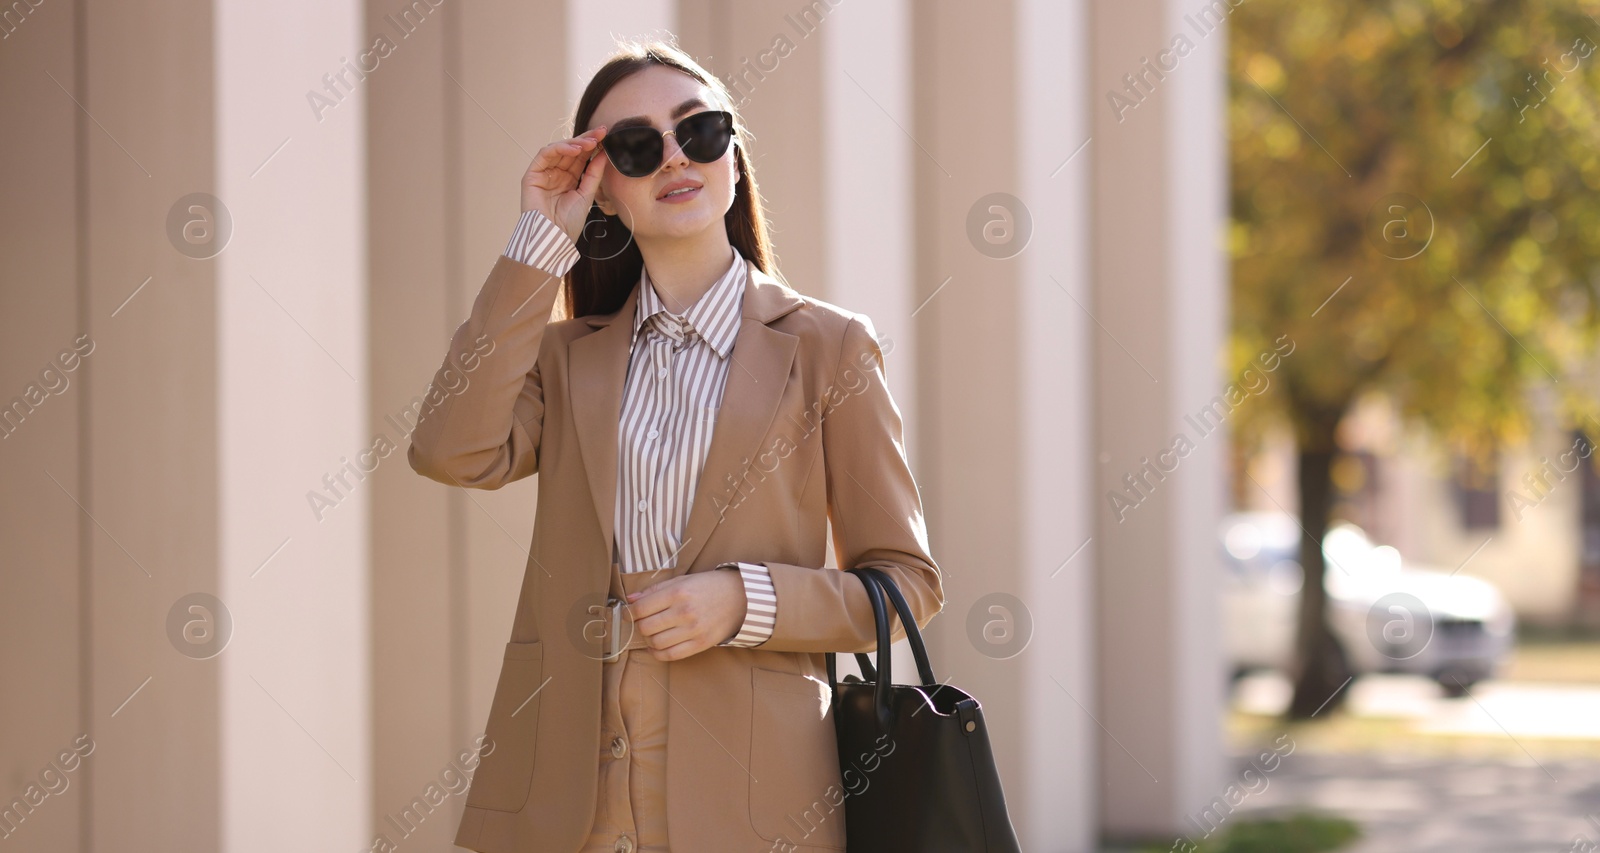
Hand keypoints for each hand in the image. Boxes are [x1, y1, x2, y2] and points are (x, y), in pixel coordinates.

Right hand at [520, 126, 608, 242]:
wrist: (554, 237)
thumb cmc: (569, 222)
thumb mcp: (587, 194)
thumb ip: (594, 173)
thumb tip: (603, 152)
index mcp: (570, 179)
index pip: (581, 157)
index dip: (593, 145)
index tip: (607, 136)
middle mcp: (556, 174)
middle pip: (571, 150)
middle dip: (587, 139)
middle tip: (602, 132)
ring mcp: (544, 173)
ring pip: (559, 149)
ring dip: (575, 143)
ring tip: (590, 142)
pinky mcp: (532, 174)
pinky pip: (545, 154)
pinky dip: (560, 148)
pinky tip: (574, 149)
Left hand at [624, 569, 746, 661]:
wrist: (742, 597)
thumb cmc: (709, 586)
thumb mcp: (682, 580)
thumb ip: (655, 590)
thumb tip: (630, 600)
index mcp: (678, 593)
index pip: (641, 608)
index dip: (630, 613)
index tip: (629, 613)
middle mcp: (684, 612)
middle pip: (646, 627)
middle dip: (639, 626)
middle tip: (644, 621)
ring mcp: (693, 630)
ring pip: (656, 643)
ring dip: (648, 640)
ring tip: (653, 632)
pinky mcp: (700, 644)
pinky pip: (671, 655)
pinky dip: (658, 653)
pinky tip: (656, 646)